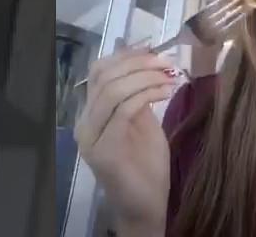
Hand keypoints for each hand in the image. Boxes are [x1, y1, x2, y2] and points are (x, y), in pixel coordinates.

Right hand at [74, 44, 178, 231]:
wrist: (145, 205)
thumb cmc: (145, 165)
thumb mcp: (142, 121)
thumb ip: (137, 94)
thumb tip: (146, 58)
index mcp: (91, 114)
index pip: (98, 72)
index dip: (125, 55)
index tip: (154, 50)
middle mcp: (84, 123)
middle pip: (104, 76)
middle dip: (138, 62)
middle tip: (167, 63)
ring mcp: (91, 137)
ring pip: (113, 90)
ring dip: (145, 76)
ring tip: (170, 76)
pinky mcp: (104, 149)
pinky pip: (123, 109)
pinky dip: (147, 93)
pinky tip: (166, 91)